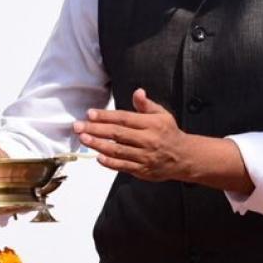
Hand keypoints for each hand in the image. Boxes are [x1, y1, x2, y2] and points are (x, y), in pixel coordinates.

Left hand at [76, 89, 192, 181]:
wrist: (184, 157)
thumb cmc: (168, 132)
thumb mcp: (162, 115)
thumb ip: (146, 105)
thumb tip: (137, 92)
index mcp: (152, 124)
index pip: (125, 118)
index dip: (106, 116)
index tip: (89, 113)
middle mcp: (148, 140)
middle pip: (118, 134)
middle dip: (96, 129)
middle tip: (78, 126)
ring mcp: (145, 156)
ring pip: (118, 150)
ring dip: (98, 145)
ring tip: (83, 138)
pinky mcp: (142, 170)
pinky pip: (123, 166)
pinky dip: (110, 162)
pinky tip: (98, 157)